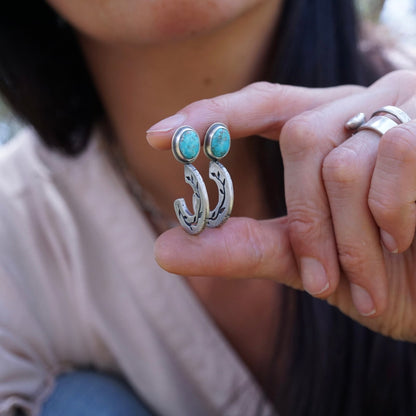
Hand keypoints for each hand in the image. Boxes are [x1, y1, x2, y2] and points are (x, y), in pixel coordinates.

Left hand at [146, 70, 415, 341]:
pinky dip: (390, 215)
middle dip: (306, 220)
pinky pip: (396, 157)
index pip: (260, 105)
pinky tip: (406, 241)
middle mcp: (360, 109)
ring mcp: (402, 109)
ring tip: (367, 280)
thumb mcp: (306, 261)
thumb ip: (243, 247)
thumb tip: (164, 249)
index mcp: (326, 129)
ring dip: (349, 237)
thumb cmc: (383, 272)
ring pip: (343, 160)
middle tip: (320, 283)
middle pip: (301, 138)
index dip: (210, 116)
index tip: (157, 136)